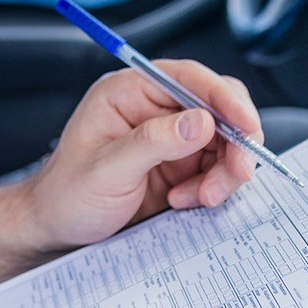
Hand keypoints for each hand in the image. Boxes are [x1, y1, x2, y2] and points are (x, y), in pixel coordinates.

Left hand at [22, 61, 260, 252]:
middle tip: (237, 173)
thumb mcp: (106, 170)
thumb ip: (152, 143)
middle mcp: (154, 108)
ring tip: (198, 197)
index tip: (246, 125)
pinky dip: (215, 186)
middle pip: (218, 107)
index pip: (187, 78)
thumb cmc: (68, 194)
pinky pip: (218, 167)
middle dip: (234, 141)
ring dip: (225, 171)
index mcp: (128, 92)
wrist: (60, 229)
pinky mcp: (182, 165)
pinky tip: (186, 201)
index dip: (223, 97)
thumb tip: (201, 121)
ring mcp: (171, 137)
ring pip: (226, 140)